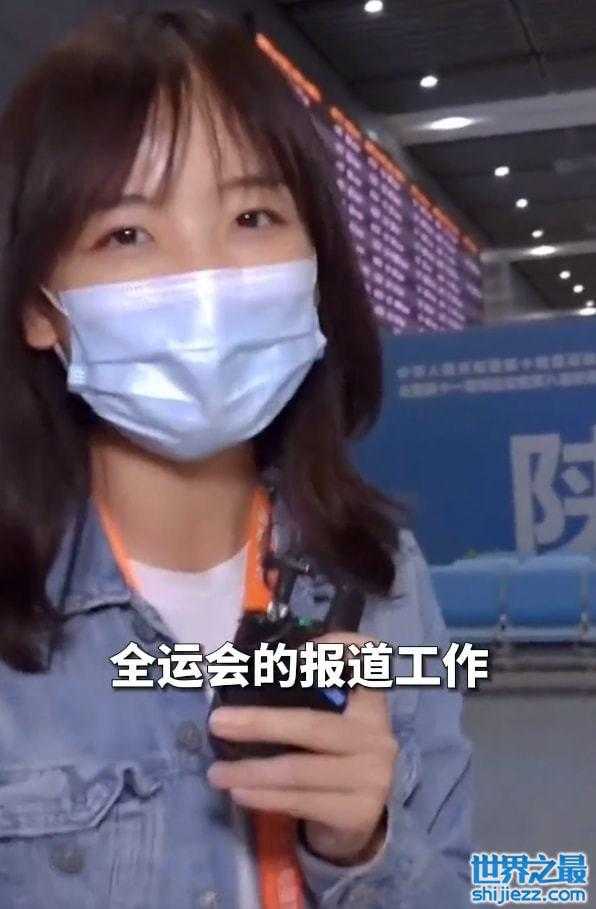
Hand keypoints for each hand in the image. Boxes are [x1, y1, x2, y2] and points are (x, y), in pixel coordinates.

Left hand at [206, 632, 398, 863]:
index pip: (367, 662)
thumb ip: (304, 699)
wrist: (357, 818)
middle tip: (217, 722)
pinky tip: (240, 792)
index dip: (338, 649)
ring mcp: (373, 776)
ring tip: (216, 772)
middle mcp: (377, 736)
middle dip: (259, 723)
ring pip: (299, 770)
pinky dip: (265, 797)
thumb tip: (240, 677)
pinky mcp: (358, 812)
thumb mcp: (329, 722)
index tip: (297, 651)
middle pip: (312, 725)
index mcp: (369, 704)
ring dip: (250, 770)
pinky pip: (301, 801)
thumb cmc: (332, 757)